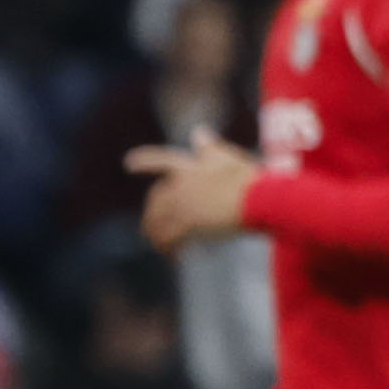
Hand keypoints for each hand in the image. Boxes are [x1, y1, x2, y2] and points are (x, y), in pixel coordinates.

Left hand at [129, 133, 260, 246]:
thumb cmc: (250, 178)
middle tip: (152, 225)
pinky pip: (169, 238)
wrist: (261, 198)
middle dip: (152, 213)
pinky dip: (168, 248)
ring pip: (158, 220)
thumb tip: (199, 132)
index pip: (160, 160)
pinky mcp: (188, 224)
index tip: (128, 163)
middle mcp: (179, 185)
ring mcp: (182, 204)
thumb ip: (211, 147)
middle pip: (156, 198)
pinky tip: (173, 257)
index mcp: (188, 166)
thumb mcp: (229, 158)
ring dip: (156, 234)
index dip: (143, 161)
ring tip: (160, 246)